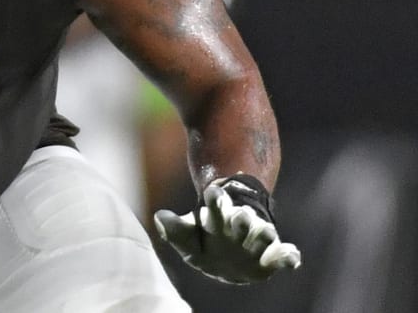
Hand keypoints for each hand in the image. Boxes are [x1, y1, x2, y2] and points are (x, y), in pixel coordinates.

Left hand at [154, 175, 300, 283]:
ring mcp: (257, 240)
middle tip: (240, 215)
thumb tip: (159, 216)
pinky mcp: (272, 256)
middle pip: (242, 219)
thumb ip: (174, 229)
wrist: (229, 258)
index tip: (212, 193)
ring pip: (264, 234)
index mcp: (217, 217)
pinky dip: (289, 257)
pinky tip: (292, 259)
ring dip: (264, 233)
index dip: (215, 198)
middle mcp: (239, 226)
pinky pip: (284, 256)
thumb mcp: (187, 238)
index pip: (215, 203)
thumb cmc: (207, 242)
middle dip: (241, 218)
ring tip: (266, 232)